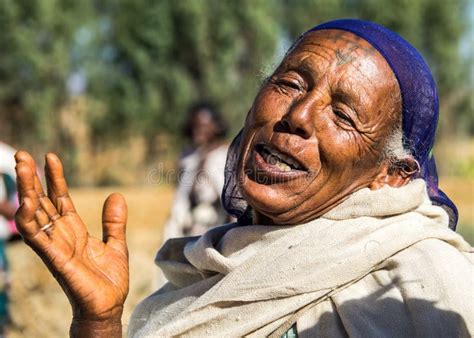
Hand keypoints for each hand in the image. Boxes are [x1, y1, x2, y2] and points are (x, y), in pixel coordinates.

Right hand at [14, 151, 128, 329]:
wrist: (108, 307)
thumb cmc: (108, 280)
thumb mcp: (116, 244)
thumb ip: (114, 221)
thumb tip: (117, 195)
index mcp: (74, 230)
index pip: (60, 199)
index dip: (54, 178)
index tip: (50, 156)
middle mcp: (61, 236)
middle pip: (42, 202)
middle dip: (32, 179)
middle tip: (22, 154)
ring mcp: (56, 247)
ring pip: (35, 215)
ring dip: (27, 191)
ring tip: (22, 167)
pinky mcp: (57, 261)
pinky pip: (39, 239)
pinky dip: (31, 221)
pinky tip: (26, 203)